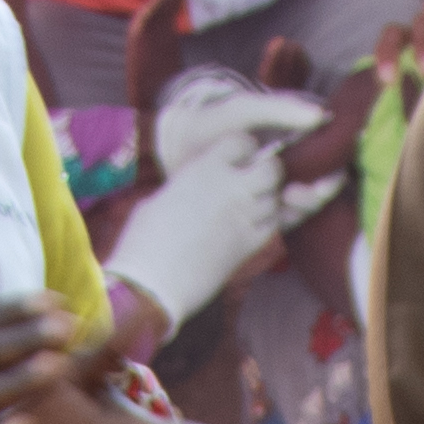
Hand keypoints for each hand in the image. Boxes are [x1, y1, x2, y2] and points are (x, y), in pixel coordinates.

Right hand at [104, 71, 341, 334]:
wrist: (153, 281)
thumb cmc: (145, 239)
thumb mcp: (165, 195)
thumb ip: (192, 182)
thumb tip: (199, 183)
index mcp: (204, 167)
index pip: (243, 141)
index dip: (244, 149)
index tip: (236, 158)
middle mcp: (232, 186)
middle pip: (272, 168)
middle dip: (268, 173)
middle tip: (252, 184)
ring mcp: (245, 215)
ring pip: (278, 197)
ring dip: (271, 199)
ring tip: (250, 207)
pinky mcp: (251, 244)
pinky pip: (276, 224)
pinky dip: (271, 222)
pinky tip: (254, 226)